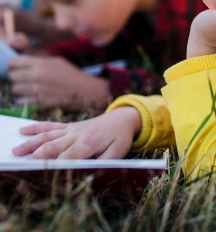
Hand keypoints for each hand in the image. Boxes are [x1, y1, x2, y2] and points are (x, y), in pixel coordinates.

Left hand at [8, 55, 109, 109]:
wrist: (85, 91)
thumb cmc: (71, 74)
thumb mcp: (56, 61)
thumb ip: (38, 60)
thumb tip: (22, 60)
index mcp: (41, 64)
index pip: (14, 62)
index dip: (14, 64)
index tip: (17, 67)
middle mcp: (37, 76)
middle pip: (12, 76)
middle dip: (16, 77)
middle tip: (23, 78)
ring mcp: (37, 90)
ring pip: (14, 89)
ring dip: (19, 89)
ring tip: (28, 87)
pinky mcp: (39, 103)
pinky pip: (20, 101)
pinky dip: (23, 99)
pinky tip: (32, 96)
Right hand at [12, 107, 141, 159]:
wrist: (122, 119)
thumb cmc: (119, 138)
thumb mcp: (117, 153)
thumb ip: (103, 162)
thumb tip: (89, 171)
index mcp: (88, 143)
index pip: (67, 156)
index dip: (55, 166)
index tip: (43, 174)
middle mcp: (76, 134)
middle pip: (53, 146)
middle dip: (37, 155)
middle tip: (21, 164)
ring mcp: (71, 129)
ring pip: (48, 135)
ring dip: (31, 143)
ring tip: (16, 150)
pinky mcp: (69, 126)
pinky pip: (51, 126)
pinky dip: (36, 127)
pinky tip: (23, 130)